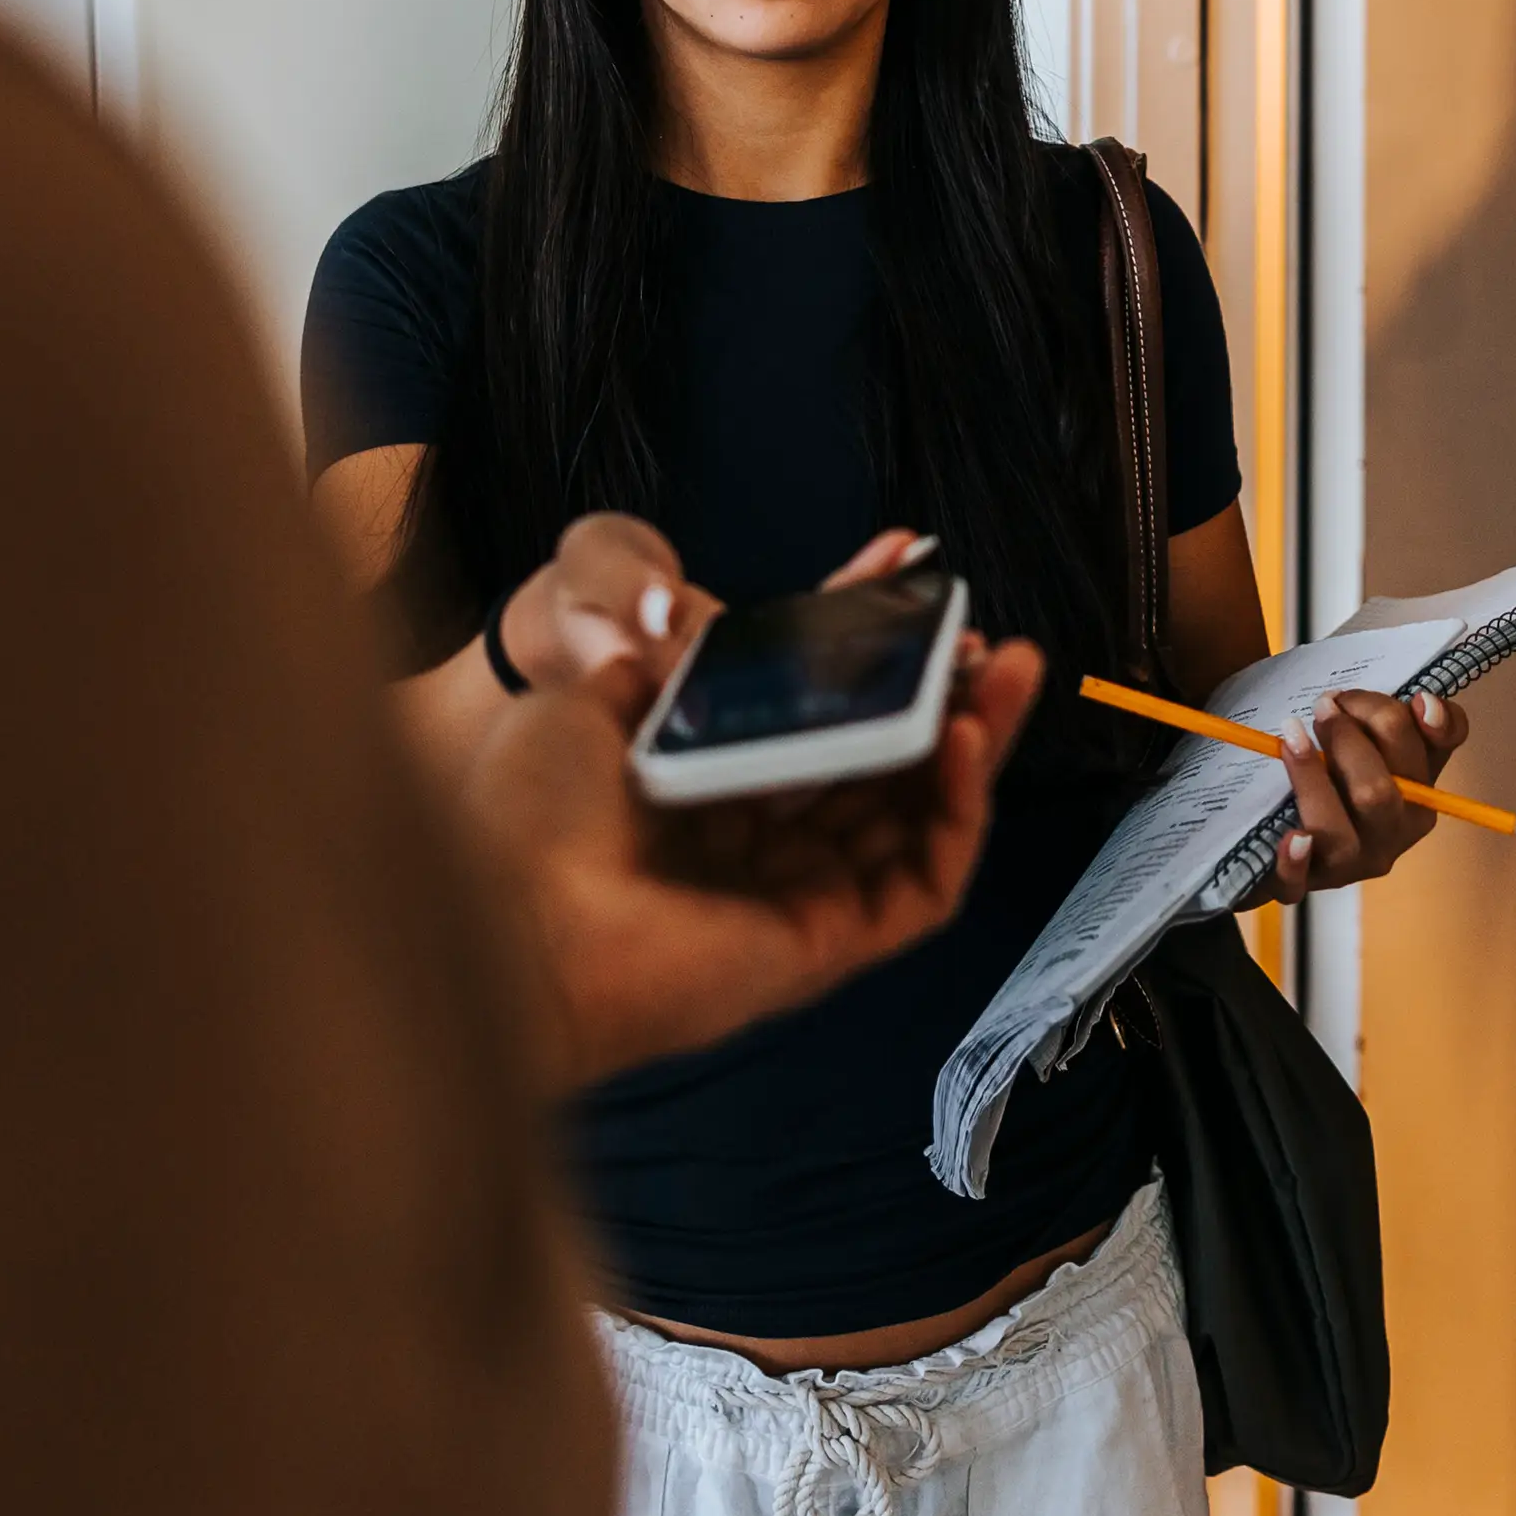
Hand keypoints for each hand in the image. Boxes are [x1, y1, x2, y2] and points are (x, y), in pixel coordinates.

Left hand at [456, 527, 1043, 1087]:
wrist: (507, 918)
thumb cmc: (523, 821)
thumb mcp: (585, 703)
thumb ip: (651, 659)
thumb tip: (685, 612)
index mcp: (705, 786)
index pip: (813, 707)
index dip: (865, 643)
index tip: (907, 571)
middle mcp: (759, 841)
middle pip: (883, 760)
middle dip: (943, 693)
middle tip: (988, 632)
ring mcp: (800, 894)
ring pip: (918, 815)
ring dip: (975, 740)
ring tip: (1008, 668)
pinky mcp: (828, 943)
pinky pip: (923, 879)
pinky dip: (958, 811)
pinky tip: (965, 741)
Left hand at [1266, 685, 1473, 899]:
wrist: (1281, 835)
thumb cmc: (1338, 774)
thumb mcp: (1375, 741)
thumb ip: (1403, 718)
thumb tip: (1427, 701)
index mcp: (1419, 795)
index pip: (1430, 755)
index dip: (1412, 720)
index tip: (1406, 696)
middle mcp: (1392, 835)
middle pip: (1379, 792)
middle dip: (1347, 739)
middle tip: (1323, 705)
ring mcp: (1348, 866)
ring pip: (1337, 830)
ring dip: (1311, 777)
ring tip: (1291, 737)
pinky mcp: (1301, 885)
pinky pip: (1297, 884)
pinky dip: (1294, 862)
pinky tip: (1291, 838)